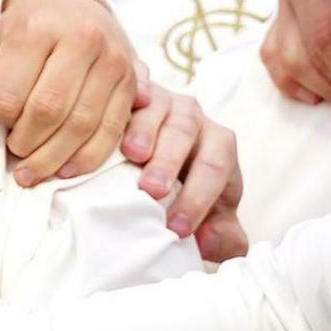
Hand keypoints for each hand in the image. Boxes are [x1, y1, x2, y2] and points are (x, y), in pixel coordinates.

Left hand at [0, 0, 137, 183]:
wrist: (75, 5)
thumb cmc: (29, 31)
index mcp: (38, 28)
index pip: (11, 91)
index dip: (1, 117)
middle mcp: (81, 38)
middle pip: (49, 109)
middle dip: (27, 142)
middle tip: (13, 153)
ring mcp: (112, 59)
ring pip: (83, 124)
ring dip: (54, 157)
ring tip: (31, 171)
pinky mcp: (132, 80)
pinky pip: (112, 129)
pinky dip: (87, 157)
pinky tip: (65, 170)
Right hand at [121, 87, 246, 259]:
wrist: (151, 161)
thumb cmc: (180, 190)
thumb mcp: (207, 215)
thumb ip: (221, 235)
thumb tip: (213, 244)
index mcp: (218, 143)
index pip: (216, 166)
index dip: (199, 198)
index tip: (177, 229)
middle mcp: (191, 116)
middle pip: (186, 131)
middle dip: (170, 161)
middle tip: (152, 190)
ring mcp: (159, 99)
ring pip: (157, 106)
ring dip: (144, 130)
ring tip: (131, 154)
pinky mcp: (129, 89)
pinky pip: (128, 86)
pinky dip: (122, 97)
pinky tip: (108, 114)